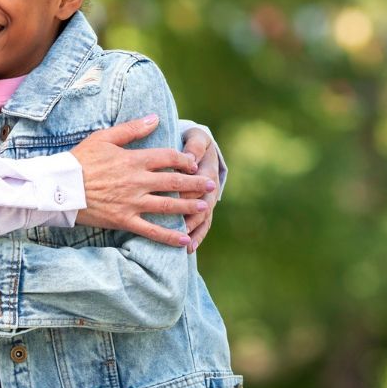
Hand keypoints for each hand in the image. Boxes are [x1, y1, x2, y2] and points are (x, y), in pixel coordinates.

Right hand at [70, 116, 215, 246]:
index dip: (184, 159)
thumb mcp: (104, 138)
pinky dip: (169, 236)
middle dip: (195, 183)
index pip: (168, 158)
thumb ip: (132, 129)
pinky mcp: (124, 220)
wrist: (58, 187)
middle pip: (174, 182)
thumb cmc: (79, 160)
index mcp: (134, 160)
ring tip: (204, 207)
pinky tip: (184, 240)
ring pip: (167, 206)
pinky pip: (151, 230)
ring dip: (188, 206)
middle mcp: (137, 181)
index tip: (193, 162)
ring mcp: (132, 202)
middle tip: (211, 184)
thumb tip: (155, 117)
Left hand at [180, 128, 220, 252]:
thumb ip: (194, 147)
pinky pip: (202, 226)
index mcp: (208, 170)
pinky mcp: (203, 209)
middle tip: (180, 225)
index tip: (175, 195)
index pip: (200, 183)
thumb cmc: (194, 143)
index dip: (190, 189)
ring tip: (186, 242)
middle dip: (192, 214)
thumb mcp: (196, 138)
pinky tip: (188, 249)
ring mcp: (207, 200)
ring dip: (195, 229)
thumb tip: (190, 158)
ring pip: (204, 218)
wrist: (200, 149)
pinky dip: (197, 237)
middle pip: (203, 204)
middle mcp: (210, 188)